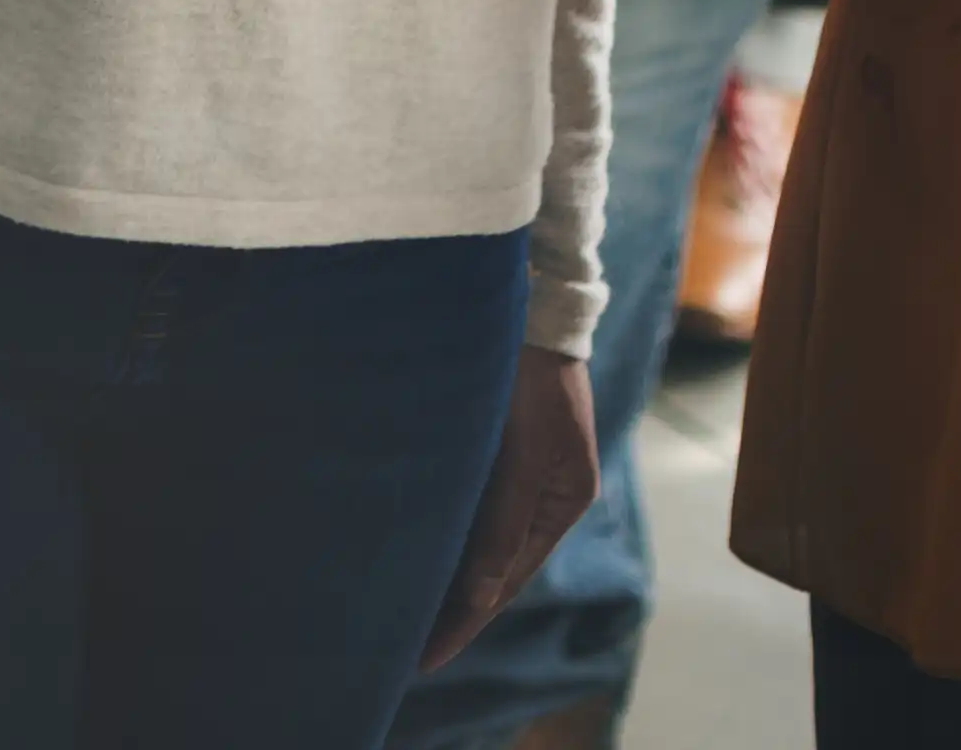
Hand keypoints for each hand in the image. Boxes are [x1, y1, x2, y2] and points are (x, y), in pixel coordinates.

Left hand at [421, 350, 601, 668]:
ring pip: (474, 540)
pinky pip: (465, 508)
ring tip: (398, 610)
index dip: (464, 622)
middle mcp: (542, 493)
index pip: (505, 581)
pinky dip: (440, 534)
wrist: (528, 300)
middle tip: (402, 650)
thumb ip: (500, 527)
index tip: (423, 661)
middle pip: (491, 567)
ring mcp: (517, 469)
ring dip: (442, 573)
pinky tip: (408, 547)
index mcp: (562, 500)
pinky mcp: (491, 445)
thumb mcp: (521, 456)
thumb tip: (478, 599)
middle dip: (452, 608)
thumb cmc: (528, 374)